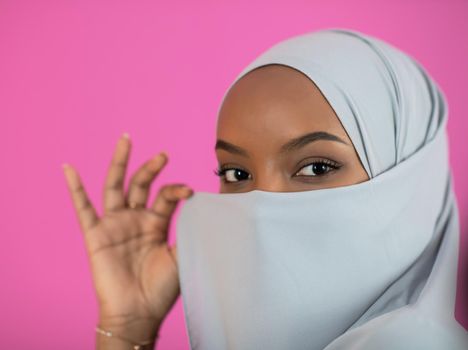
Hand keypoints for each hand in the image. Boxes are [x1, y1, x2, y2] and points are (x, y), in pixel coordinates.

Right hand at [63, 133, 192, 333]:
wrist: (139, 312)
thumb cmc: (162, 288)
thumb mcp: (182, 255)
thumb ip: (188, 230)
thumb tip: (205, 207)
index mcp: (156, 223)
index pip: (165, 196)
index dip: (176, 190)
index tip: (189, 191)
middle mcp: (135, 219)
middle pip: (140, 184)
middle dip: (150, 167)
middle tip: (163, 154)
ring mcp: (115, 225)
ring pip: (114, 187)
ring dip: (119, 163)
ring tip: (126, 140)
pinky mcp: (96, 235)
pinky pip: (83, 209)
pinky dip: (74, 189)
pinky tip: (68, 168)